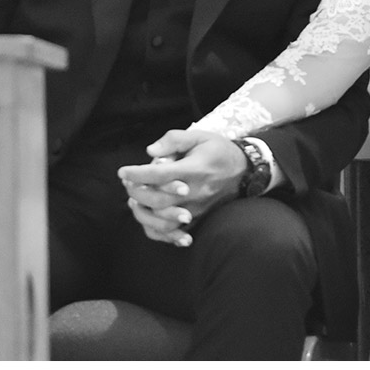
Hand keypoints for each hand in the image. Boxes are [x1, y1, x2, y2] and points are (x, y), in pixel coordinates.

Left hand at [119, 129, 247, 245]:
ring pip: (163, 222)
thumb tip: (150, 151)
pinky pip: (175, 233)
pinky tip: (150, 221)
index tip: (123, 171)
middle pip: (157, 200)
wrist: (246, 171)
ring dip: (144, 213)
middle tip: (127, 183)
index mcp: (194, 170)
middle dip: (136, 192)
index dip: (137, 174)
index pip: (159, 175)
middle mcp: (195, 193)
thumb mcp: (199, 136)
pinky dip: (159, 232)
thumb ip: (173, 140)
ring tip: (136, 201)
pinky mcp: (200, 219)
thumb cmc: (219, 151)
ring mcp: (198, 209)